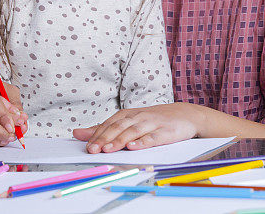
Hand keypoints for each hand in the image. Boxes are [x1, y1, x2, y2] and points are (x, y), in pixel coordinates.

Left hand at [72, 103, 200, 152]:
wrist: (186, 115)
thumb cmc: (153, 120)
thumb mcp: (129, 121)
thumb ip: (104, 129)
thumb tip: (77, 133)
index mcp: (128, 115)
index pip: (109, 124)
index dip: (97, 135)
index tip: (86, 147)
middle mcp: (138, 117)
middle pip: (119, 127)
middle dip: (105, 139)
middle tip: (93, 150)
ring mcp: (152, 124)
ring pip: (133, 131)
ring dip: (120, 140)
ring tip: (108, 149)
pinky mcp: (166, 132)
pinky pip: (153, 137)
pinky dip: (143, 142)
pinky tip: (134, 147)